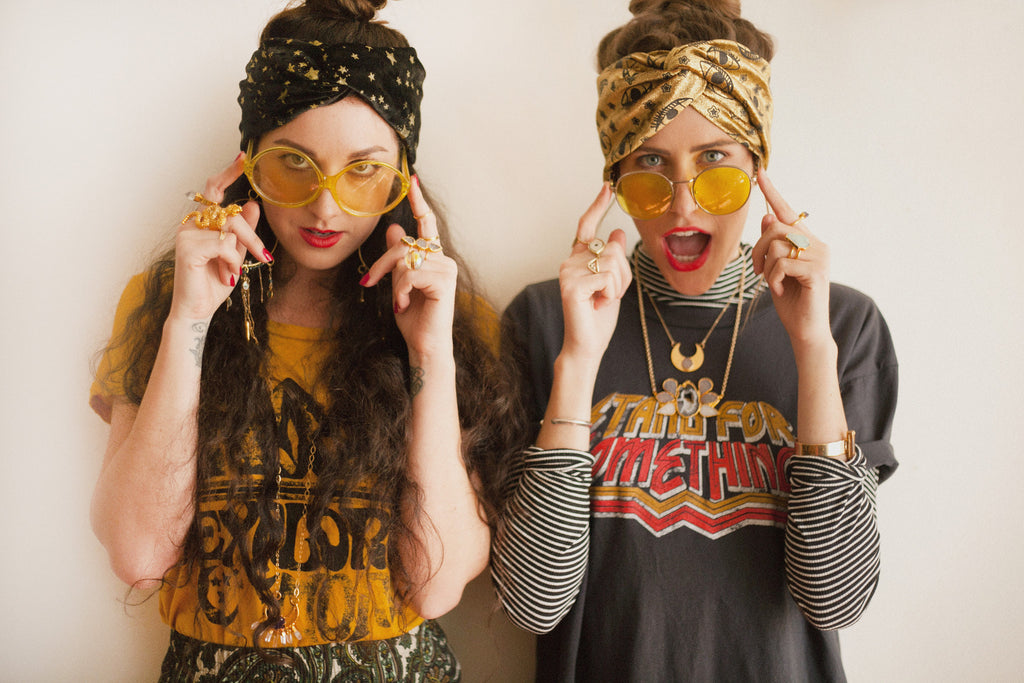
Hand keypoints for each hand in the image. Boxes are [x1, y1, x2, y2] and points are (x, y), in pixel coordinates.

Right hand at [170, 153, 271, 322]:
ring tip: (235, 271)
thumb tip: (252, 204)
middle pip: (231, 212)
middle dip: (252, 235)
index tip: (243, 157)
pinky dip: (232, 261)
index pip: (213, 190)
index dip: (228, 172)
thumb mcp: (236, 254)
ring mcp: (186, 235)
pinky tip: (226, 274)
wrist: (198, 311)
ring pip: (230, 228)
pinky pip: (224, 245)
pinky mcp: (188, 249)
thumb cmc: (214, 283)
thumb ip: (242, 231)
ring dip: (242, 251)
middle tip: (264, 256)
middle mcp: (191, 224)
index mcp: (201, 223)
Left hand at [361, 175, 456, 357]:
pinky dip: (400, 292)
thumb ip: (398, 259)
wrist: (424, 345)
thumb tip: (394, 229)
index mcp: (433, 258)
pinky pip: (409, 275)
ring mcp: (446, 269)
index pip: (426, 224)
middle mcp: (442, 260)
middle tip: (369, 282)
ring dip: (392, 282)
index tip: (412, 180)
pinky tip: (404, 305)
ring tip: (398, 302)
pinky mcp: (443, 281)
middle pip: (404, 244)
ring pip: (405, 259)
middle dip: (382, 263)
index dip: (418, 201)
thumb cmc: (414, 318)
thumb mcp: (399, 284)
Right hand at [559, 183, 631, 363]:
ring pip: (612, 263)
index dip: (597, 206)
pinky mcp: (571, 285)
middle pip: (613, 249)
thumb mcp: (614, 283)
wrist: (587, 345)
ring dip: (617, 286)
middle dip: (622, 274)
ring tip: (602, 301)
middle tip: (609, 295)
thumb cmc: (599, 317)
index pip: (587, 226)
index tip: (607, 186)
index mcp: (578, 258)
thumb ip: (614, 259)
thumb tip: (617, 233)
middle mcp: (569, 261)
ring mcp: (568, 272)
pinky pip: (607, 278)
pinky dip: (611, 294)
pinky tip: (597, 305)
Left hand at [750, 170, 831, 347]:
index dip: (773, 192)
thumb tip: (766, 217)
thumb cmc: (791, 301)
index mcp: (807, 242)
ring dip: (765, 268)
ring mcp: (820, 256)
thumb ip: (772, 245)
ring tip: (774, 283)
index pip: (787, 212)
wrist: (806, 330)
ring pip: (776, 245)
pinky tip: (782, 289)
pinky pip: (782, 263)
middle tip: (757, 271)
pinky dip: (774, 278)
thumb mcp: (774, 270)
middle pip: (774, 227)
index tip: (760, 173)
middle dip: (757, 249)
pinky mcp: (817, 270)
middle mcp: (818, 244)